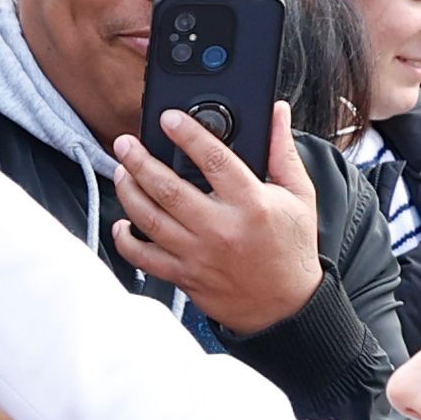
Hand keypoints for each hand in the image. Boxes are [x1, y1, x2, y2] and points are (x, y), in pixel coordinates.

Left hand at [109, 101, 323, 337]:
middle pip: (168, 188)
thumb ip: (282, 152)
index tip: (168, 119)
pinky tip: (122, 222)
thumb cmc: (292, 248)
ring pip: (150, 219)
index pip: (214, 160)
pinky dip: (126, 241)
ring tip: (121, 172)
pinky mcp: (184, 276)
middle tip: (125, 144)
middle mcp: (220, 228)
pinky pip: (143, 258)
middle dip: (139, 161)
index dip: (188, 134)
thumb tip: (276, 113)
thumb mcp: (299, 195)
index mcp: (251, 204)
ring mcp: (198, 254)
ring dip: (128, 192)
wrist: (286, 306)